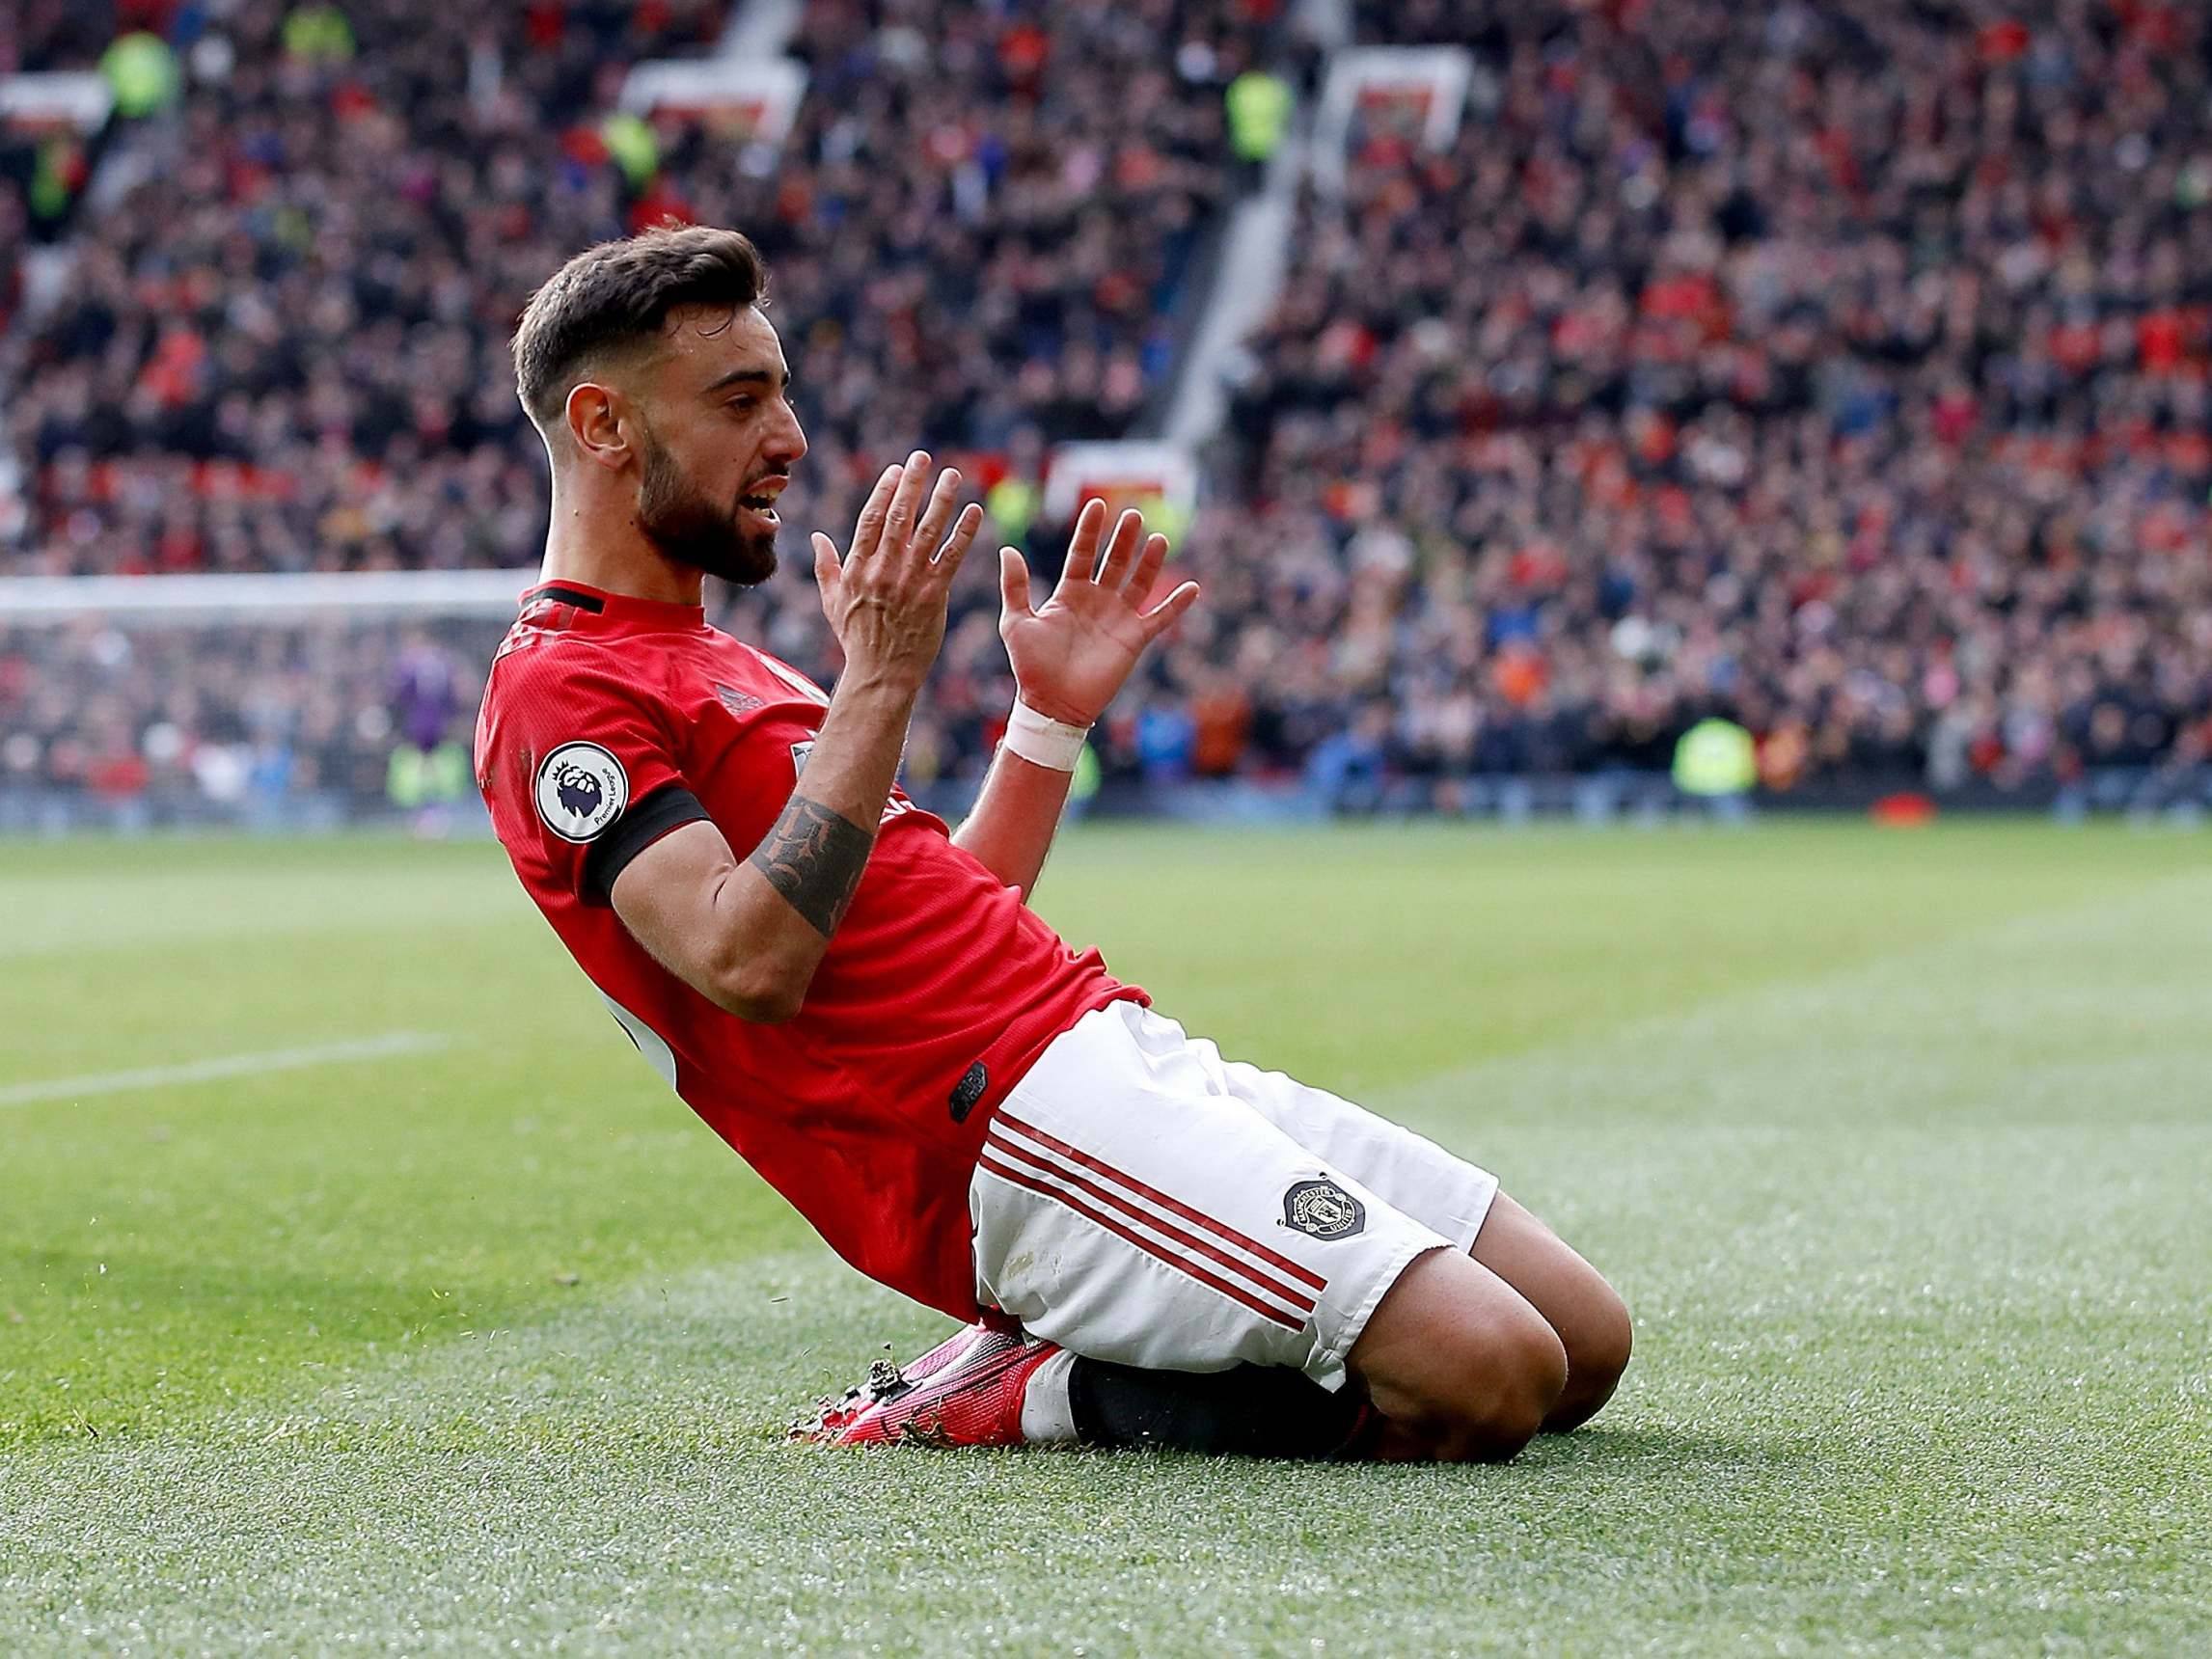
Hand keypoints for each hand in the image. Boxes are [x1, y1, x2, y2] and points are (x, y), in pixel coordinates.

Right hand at [811, 451, 981, 693]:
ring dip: (942, 499)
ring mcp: (909, 581)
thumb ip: (826, 566)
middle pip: (899, 516)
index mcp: (858, 567)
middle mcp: (883, 569)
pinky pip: (951, 557)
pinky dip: (964, 532)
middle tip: (923, 457)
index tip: (897, 470)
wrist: (881, 674)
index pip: (871, 518)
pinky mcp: (933, 595)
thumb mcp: (832, 601)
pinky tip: (975, 512)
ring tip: (953, 475)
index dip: (885, 491)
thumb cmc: (856, 638)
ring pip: (928, 530)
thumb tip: (816, 536)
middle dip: (912, 483)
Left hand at [996, 499, 1200, 726]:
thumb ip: (1015, 587)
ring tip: (1159, 539)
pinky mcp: (1134, 640)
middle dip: (1123, 539)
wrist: (1052, 705)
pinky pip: (1160, 618)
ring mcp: (1117, 619)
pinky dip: (1177, 605)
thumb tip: (1007, 550)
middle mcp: (1096, 601)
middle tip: (1132, 514)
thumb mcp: (1016, 622)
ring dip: (1149, 562)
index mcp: (1069, 594)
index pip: (1082, 554)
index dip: (1090, 531)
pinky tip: (1193, 588)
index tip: (1097, 505)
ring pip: (1138, 583)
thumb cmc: (1031, 667)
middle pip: (1114, 562)